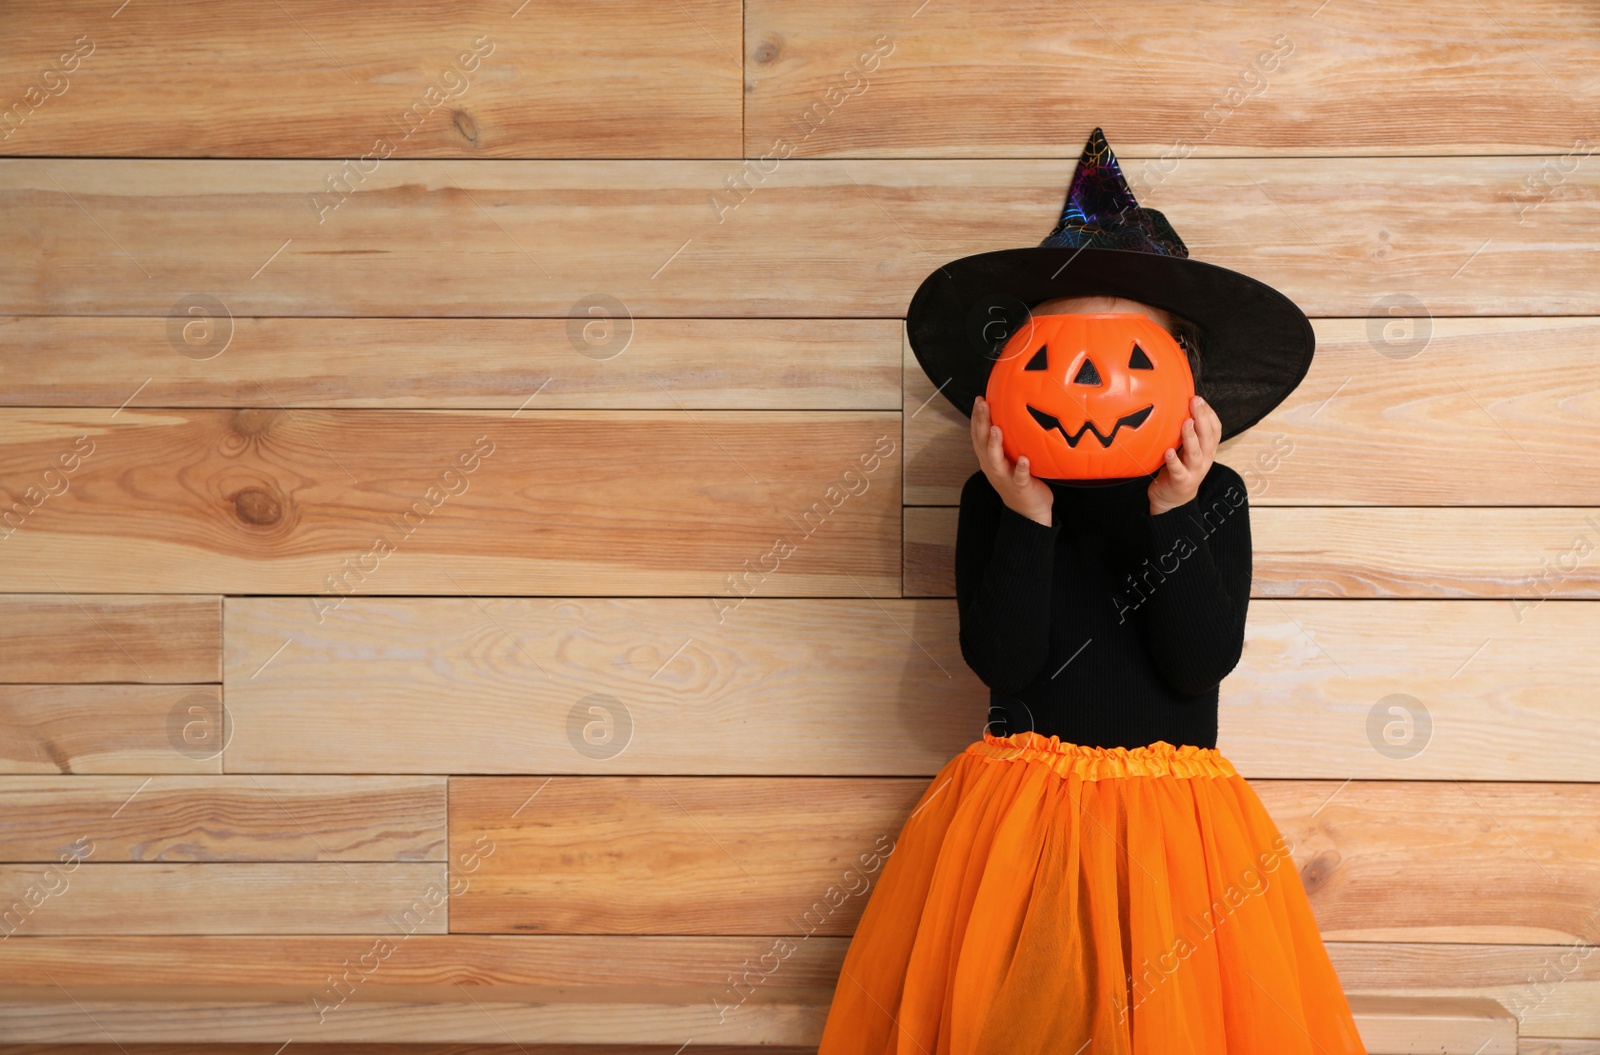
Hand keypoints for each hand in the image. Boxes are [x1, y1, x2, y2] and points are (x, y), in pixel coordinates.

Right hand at [971, 395, 1052, 526]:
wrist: (1027, 511)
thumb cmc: (1019, 479)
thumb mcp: (1009, 457)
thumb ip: (1008, 440)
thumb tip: (1014, 414)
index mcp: (989, 458)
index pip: (978, 435)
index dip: (977, 417)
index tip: (979, 399)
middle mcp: (992, 466)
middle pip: (982, 442)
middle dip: (982, 423)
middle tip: (983, 404)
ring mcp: (1004, 477)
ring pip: (995, 460)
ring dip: (994, 444)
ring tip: (996, 429)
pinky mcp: (1019, 487)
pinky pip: (1019, 477)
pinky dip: (1021, 468)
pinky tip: (1024, 459)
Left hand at [1148, 395, 1220, 514]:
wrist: (1174, 500)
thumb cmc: (1179, 468)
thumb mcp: (1186, 448)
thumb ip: (1187, 432)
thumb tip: (1179, 406)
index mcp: (1207, 449)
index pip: (1215, 429)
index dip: (1209, 413)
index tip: (1199, 399)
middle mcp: (1204, 459)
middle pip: (1208, 437)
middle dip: (1202, 418)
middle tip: (1195, 401)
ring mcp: (1194, 471)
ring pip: (1196, 453)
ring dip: (1191, 437)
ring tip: (1186, 422)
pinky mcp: (1181, 481)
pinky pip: (1178, 470)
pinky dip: (1174, 461)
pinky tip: (1168, 451)